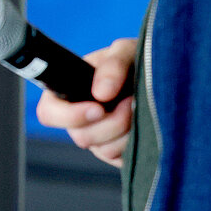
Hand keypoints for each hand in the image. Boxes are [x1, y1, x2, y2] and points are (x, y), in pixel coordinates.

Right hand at [35, 38, 136, 167]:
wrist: (161, 78)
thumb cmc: (136, 60)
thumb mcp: (126, 52)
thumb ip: (113, 65)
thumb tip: (101, 94)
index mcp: (68, 92)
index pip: (49, 113)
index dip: (69, 116)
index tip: (99, 108)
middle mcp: (78, 119)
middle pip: (81, 137)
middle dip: (112, 121)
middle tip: (132, 100)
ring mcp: (97, 139)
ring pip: (103, 150)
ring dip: (128, 131)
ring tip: (140, 108)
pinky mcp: (115, 154)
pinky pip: (120, 159)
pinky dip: (136, 142)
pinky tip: (143, 122)